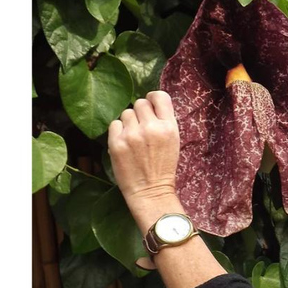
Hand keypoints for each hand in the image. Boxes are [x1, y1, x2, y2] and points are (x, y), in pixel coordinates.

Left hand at [107, 91, 180, 208]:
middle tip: (141, 127)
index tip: (150, 104)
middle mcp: (151, 127)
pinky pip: (114, 124)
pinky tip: (125, 143)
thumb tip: (150, 104)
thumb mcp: (173, 142)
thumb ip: (164, 122)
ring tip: (134, 138)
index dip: (153, 98)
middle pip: (140, 103)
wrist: (151, 191)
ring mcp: (133, 134)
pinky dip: (118, 131)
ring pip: (126, 113)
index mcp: (169, 127)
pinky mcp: (117, 142)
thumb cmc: (163, 167)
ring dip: (129, 122)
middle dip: (140, 113)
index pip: (159, 96)